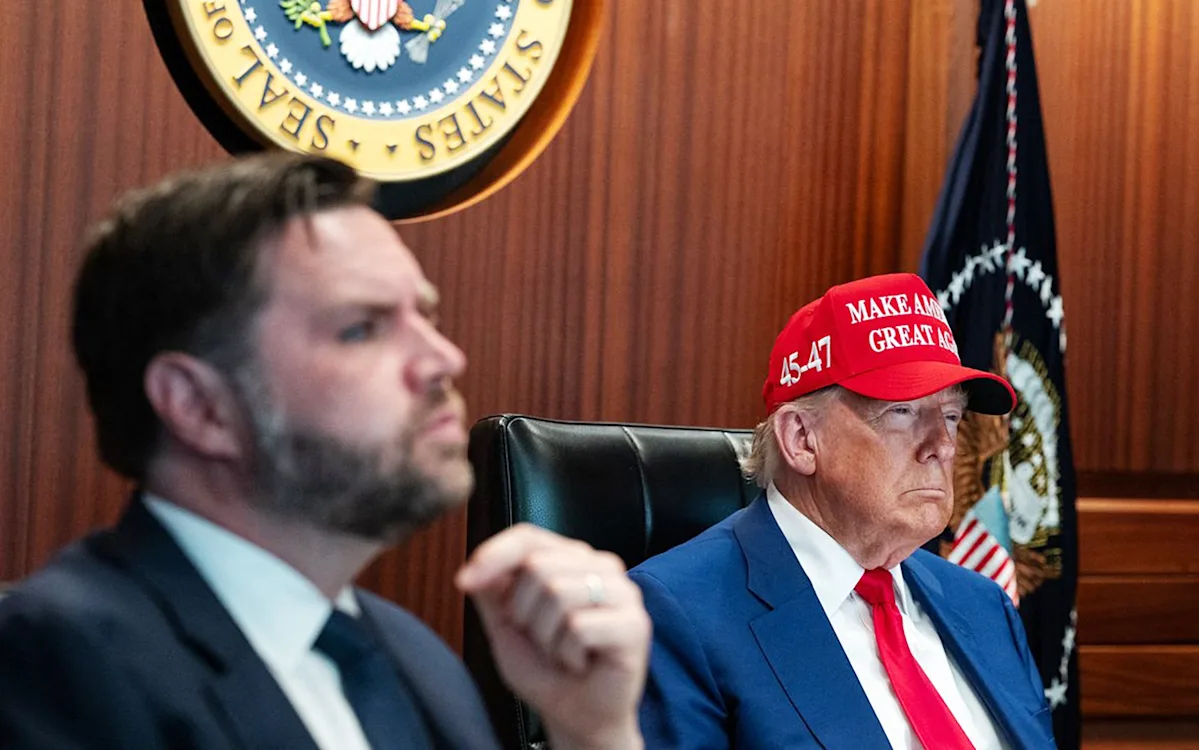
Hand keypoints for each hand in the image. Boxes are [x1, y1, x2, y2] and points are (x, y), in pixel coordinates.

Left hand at [456, 524, 649, 749]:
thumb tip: (474, 566)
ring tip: (562, 651)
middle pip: (538, 566)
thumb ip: (492, 590)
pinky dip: (568, 654)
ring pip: (558, 593)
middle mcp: (601, 566)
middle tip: (542, 639)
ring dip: (546, 637)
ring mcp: (623, 592)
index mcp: (571, 558)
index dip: (493, 554)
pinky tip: (580, 662)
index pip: (528, 537)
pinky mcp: (635, 624)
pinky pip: (579, 626)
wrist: (575, 715)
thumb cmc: (545, 669)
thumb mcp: (505, 625)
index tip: (464, 582)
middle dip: (524, 613)